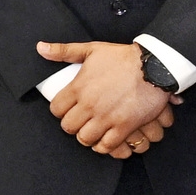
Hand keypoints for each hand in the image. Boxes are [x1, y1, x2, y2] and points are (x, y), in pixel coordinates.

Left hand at [38, 39, 172, 155]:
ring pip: (85, 139)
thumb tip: (40, 48)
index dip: (60, 111)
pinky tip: (105, 140)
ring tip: (92, 131)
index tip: (67, 110)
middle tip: (80, 122)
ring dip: (87, 137)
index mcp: (78, 88)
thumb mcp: (91, 49)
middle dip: (72, 126)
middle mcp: (89, 105)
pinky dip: (104, 146)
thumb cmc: (123, 57)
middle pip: (68, 127)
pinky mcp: (124, 126)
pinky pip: (107, 146)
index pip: (56, 109)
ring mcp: (107, 117)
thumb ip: (64, 51)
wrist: (154, 66)